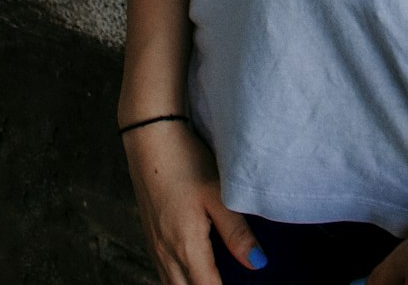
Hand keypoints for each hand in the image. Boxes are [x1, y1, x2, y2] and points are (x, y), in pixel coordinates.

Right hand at [123, 121, 266, 283]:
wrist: (149, 137)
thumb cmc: (184, 161)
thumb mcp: (217, 194)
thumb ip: (237, 231)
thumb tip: (257, 263)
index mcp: (186, 247)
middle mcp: (166, 253)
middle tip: (229, 280)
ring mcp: (155, 245)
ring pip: (171, 284)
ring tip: (213, 276)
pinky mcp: (150, 233)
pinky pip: (163, 270)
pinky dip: (178, 277)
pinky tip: (191, 265)